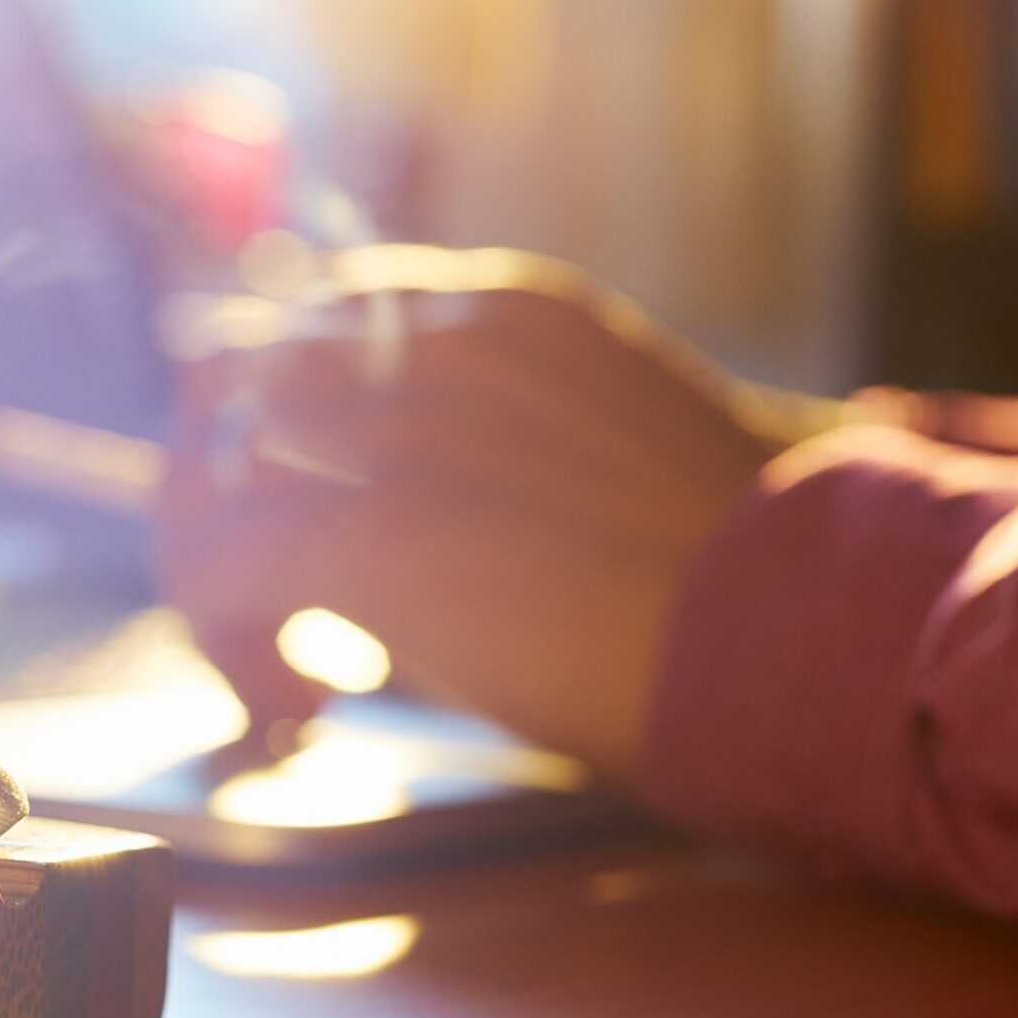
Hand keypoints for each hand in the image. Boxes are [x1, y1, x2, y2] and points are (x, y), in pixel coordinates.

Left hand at [156, 248, 820, 779]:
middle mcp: (431, 339)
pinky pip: (223, 567)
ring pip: (209, 466)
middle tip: (256, 600)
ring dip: (214, 566)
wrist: (807, 623)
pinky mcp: (370, 527)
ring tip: (278, 664)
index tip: (303, 512)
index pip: (315, 318)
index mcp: (496, 311)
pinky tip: (296, 706)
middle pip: (232, 376)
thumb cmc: (742, 576)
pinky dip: (227, 641)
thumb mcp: (601, 466)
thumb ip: (491, 470)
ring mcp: (396, 423)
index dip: (280, 423)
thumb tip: (403, 572)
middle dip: (218, 489)